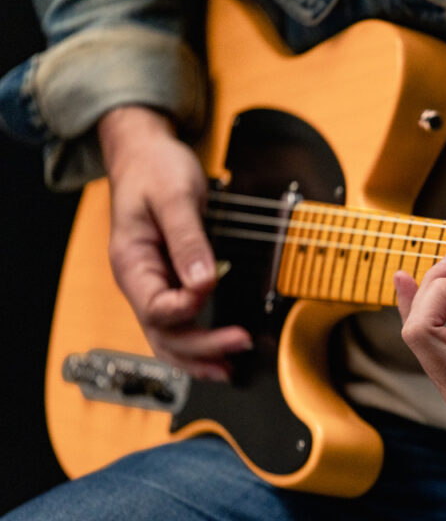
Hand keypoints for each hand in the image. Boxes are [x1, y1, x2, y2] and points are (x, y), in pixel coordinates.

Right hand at [99, 106, 250, 379]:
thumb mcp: (174, 196)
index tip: (212, 287)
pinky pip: (181, 322)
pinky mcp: (170, 281)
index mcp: (131, 262)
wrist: (145, 152)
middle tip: (238, 345)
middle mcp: (139, 281)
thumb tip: (204, 281)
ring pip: (169, 337)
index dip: (187, 306)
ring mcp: (154, 284)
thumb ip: (188, 240)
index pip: (156, 307)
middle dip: (200, 347)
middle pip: (163, 333)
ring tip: (230, 368)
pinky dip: (200, 342)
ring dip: (199, 357)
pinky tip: (222, 352)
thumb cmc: (154, 169)